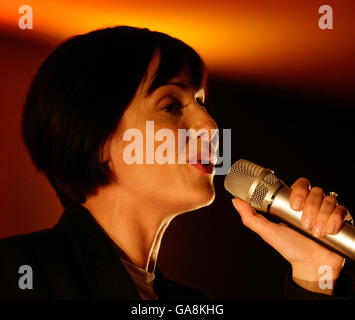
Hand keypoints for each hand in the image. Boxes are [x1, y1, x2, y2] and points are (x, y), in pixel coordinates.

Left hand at [231, 177, 349, 294]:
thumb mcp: (267, 231)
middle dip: (310, 205)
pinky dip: (334, 220)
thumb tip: (236, 201)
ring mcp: (326, 211)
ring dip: (321, 216)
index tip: (294, 205)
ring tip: (314, 231)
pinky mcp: (340, 219)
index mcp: (296, 203)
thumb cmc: (289, 247)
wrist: (310, 265)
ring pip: (328, 199)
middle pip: (315, 191)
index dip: (299, 190)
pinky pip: (341, 210)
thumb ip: (251, 217)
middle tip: (303, 222)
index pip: (301, 184)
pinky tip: (328, 231)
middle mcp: (312, 204)